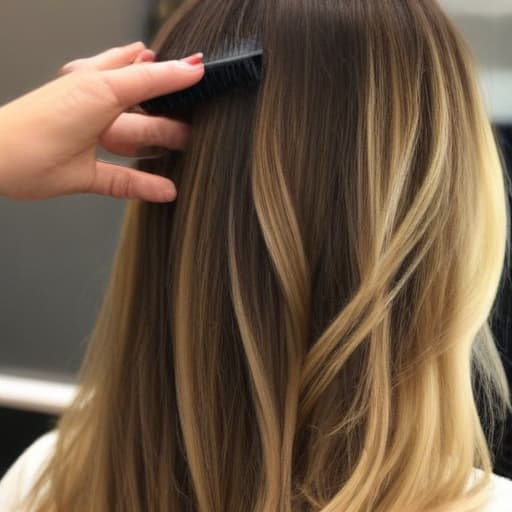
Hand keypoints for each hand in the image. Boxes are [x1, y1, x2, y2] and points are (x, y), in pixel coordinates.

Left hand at [0, 42, 203, 201]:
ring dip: (160, 145)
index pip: (146, 72)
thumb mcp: (106, 90)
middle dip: (171, 113)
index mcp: (98, 83)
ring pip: (136, 142)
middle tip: (199, 121)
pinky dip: (146, 185)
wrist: (1, 159)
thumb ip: (150, 80)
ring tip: (188, 148)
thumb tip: (191, 69)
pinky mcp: (89, 174)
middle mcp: (97, 110)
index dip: (176, 73)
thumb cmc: (45, 119)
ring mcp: (93, 144)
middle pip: (144, 111)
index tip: (205, 76)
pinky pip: (124, 180)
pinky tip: (167, 190)